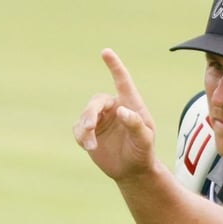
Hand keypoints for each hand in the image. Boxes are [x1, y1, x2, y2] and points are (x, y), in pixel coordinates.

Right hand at [72, 49, 157, 182]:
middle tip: (89, 128)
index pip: (122, 81)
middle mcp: (114, 108)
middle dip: (90, 114)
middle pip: (96, 101)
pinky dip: (81, 137)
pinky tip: (89, 147)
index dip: (114, 66)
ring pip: (85, 115)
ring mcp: (100, 119)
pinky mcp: (89, 132)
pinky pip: (78, 129)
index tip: (106, 52)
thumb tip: (121, 110)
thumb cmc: (143, 152)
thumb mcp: (144, 140)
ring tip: (90, 144)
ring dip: (85, 128)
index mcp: (130, 104)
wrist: (132, 171)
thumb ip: (135, 124)